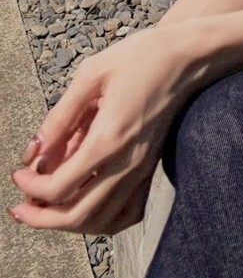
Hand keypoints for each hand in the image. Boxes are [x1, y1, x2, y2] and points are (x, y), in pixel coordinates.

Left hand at [8, 22, 205, 236]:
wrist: (189, 55)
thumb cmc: (140, 56)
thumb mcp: (92, 74)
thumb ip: (60, 116)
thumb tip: (34, 152)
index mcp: (109, 139)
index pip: (60, 187)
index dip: (30, 188)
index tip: (17, 173)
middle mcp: (127, 162)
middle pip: (77, 215)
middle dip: (40, 218)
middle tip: (19, 207)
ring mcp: (142, 168)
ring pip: (101, 220)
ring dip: (67, 223)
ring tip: (45, 210)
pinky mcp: (151, 167)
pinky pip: (126, 213)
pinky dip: (102, 220)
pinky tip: (85, 207)